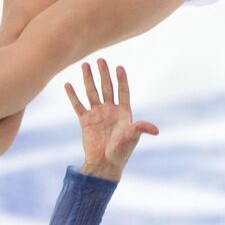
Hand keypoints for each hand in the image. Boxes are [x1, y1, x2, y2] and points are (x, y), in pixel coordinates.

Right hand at [64, 59, 158, 181]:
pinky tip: (68, 84)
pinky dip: (73, 95)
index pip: (123, 91)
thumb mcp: (132, 138)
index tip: (119, 67)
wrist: (104, 164)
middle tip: (101, 60)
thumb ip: (141, 130)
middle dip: (104, 74)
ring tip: (85, 65)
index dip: (121, 79)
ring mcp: (97, 114)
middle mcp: (110, 110)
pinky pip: (78, 105)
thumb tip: (155, 130)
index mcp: (123, 112)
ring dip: (88, 79)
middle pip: (107, 87)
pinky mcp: (85, 121)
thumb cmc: (121, 152)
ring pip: (92, 92)